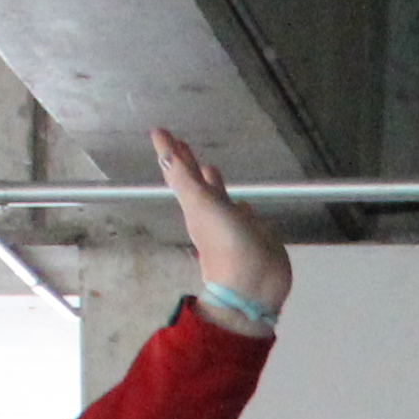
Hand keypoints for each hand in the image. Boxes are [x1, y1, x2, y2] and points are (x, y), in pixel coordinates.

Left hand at [153, 130, 293, 316]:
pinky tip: (244, 203)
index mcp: (196, 204)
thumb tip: (162, 144)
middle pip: (198, 183)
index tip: (162, 132)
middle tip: (184, 145)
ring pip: (221, 198)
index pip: (180, 173)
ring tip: (211, 167)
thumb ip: (183, 175)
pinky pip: (245, 216)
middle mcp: (212, 212)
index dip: (173, 153)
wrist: (252, 285)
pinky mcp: (255, 235)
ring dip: (215, 184)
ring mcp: (234, 225)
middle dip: (191, 165)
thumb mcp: (198, 204)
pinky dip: (242, 206)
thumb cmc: (224, 243)